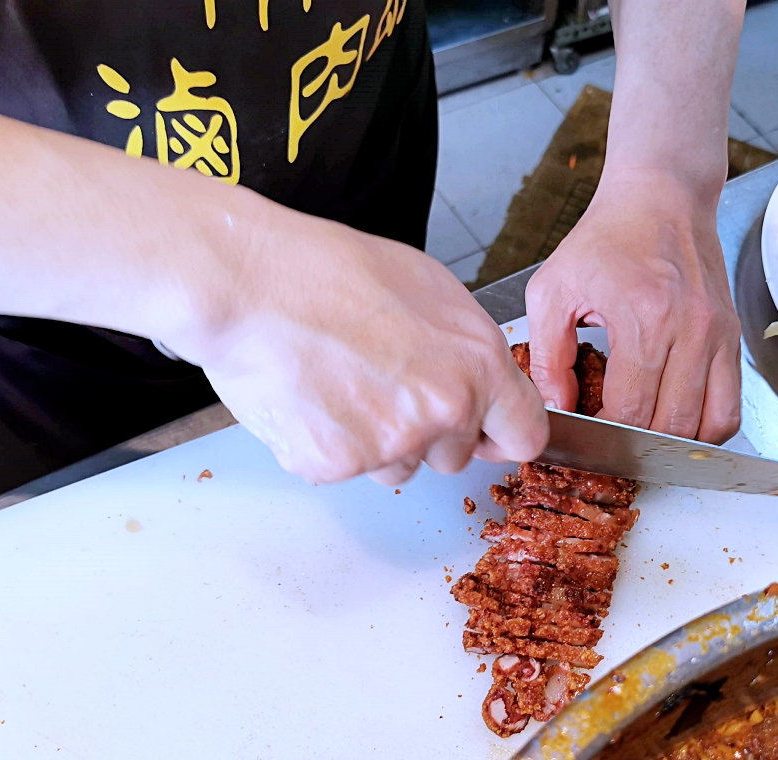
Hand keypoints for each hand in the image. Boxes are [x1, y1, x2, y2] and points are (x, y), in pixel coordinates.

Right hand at [160, 209, 547, 485]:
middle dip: (430, 433)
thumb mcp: (431, 290)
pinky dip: (328, 444)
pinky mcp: (336, 465)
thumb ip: (469, 349)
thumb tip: (484, 384)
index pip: (527, 434)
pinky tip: (311, 397)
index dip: (504, 436)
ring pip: (399, 467)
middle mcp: (443, 412)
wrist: (250, 283)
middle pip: (456, 457)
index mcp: (478, 365)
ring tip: (341, 383)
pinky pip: (344, 469)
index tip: (488, 434)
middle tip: (384, 384)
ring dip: (377, 441)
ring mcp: (389, 444)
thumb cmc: (332, 272)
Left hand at [524, 169, 740, 442]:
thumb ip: (548, 356)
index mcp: (645, 317)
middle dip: (638, 447)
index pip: (631, 411)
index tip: (587, 435)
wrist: (662, 194)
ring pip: (708, 426)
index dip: (605, 437)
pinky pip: (730, 406)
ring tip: (646, 438)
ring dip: (675, 445)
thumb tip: (556, 408)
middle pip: (671, 426)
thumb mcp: (553, 288)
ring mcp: (719, 335)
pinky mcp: (733, 337)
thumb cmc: (606, 238)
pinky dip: (706, 429)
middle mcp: (691, 330)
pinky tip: (677, 423)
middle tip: (612, 443)